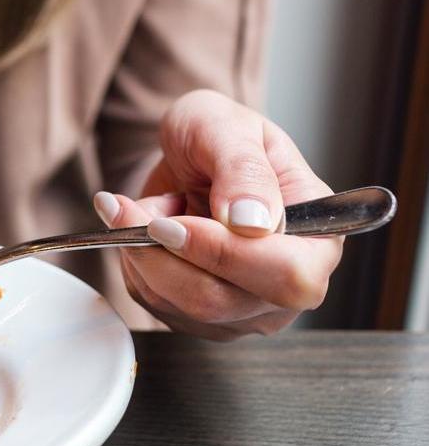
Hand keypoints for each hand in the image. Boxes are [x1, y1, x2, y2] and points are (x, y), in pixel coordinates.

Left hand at [93, 90, 342, 340]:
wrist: (189, 153)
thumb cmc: (220, 136)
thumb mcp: (229, 128)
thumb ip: (243, 170)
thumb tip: (251, 222)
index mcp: (318, 240)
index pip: (286, 275)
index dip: (223, 253)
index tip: (170, 222)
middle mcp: (286, 287)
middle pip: (219, 301)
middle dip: (163, 254)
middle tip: (127, 209)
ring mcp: (242, 309)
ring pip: (177, 305)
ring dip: (141, 252)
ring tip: (139, 207)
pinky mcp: (197, 317)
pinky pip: (153, 301)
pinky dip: (134, 261)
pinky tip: (142, 229)